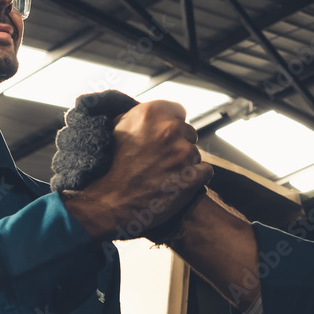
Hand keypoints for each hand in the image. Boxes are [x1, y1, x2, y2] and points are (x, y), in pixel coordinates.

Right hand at [59, 100, 212, 241]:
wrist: (109, 202)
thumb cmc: (109, 169)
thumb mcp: (116, 129)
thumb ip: (138, 116)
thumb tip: (152, 114)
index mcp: (151, 113)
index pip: (178, 111)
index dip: (170, 125)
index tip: (162, 138)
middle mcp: (169, 130)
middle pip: (188, 132)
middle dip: (178, 144)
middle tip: (160, 160)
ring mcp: (182, 153)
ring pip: (195, 153)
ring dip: (184, 162)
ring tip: (163, 175)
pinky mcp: (192, 176)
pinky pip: (205, 171)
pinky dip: (195, 178)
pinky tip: (176, 184)